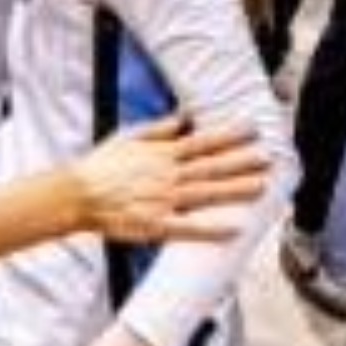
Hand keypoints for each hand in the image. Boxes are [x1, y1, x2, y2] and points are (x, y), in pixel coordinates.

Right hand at [70, 113, 267, 244]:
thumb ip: (159, 127)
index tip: (253, 129)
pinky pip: (189, 228)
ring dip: (235, 190)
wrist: (77, 194)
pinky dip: (212, 229)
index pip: (202, 142)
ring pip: (206, 193)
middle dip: (242, 162)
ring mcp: (162, 200)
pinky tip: (234, 229)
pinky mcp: (155, 225)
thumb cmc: (102, 165)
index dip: (229, 135)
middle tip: (269, 159)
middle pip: (211, 167)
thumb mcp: (129, 136)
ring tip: (261, 187)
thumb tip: (185, 115)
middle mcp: (166, 175)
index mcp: (161, 154)